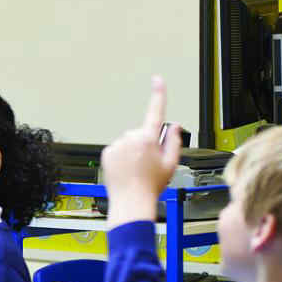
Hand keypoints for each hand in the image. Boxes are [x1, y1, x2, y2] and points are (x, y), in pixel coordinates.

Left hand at [100, 76, 182, 227]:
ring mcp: (117, 145)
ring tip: (137, 169)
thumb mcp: (171, 163)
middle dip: (146, 143)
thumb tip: (173, 126)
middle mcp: (130, 138)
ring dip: (133, 151)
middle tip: (149, 164)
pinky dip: (122, 157)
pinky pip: (117, 149)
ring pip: (128, 142)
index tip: (157, 80)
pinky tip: (126, 170)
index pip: (155, 111)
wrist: (131, 201)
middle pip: (142, 133)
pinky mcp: (107, 152)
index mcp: (148, 139)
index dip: (158, 94)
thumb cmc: (151, 185)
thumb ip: (174, 141)